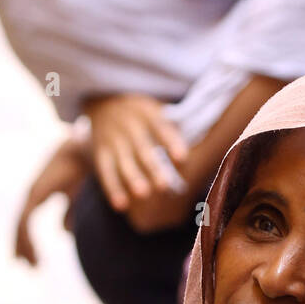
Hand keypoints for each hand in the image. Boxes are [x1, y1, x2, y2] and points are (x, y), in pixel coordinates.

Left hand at [14, 134, 91, 265]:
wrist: (85, 152)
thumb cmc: (86, 170)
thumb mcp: (78, 198)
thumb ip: (71, 213)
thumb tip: (65, 234)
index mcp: (42, 193)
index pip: (28, 220)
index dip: (28, 239)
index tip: (33, 258)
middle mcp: (33, 194)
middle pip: (21, 224)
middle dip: (22, 245)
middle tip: (27, 266)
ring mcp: (32, 194)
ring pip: (21, 227)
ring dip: (24, 247)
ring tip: (30, 265)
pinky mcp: (35, 195)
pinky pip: (26, 223)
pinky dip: (27, 240)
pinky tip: (32, 253)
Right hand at [85, 93, 189, 212]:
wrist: (103, 98)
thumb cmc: (142, 112)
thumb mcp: (156, 109)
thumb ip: (174, 127)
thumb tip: (204, 147)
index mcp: (147, 113)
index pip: (161, 127)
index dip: (171, 142)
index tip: (183, 159)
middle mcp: (129, 125)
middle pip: (143, 148)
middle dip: (153, 167)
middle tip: (165, 186)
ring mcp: (113, 139)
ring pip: (124, 161)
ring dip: (133, 178)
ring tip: (143, 194)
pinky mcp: (100, 151)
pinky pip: (105, 171)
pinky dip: (112, 188)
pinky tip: (121, 205)